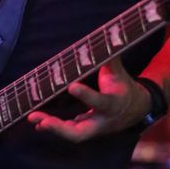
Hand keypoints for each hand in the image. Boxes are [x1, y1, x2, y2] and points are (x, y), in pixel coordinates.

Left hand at [27, 56, 152, 142]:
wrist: (136, 109)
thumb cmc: (123, 86)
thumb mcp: (119, 71)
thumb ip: (110, 57)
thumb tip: (107, 34)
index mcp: (113, 103)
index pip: (100, 101)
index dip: (86, 95)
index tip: (71, 86)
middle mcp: (102, 120)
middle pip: (81, 133)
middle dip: (61, 129)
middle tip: (44, 121)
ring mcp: (94, 128)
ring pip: (73, 135)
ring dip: (52, 127)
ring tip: (33, 117)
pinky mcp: (87, 130)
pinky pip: (69, 132)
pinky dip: (53, 127)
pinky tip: (38, 122)